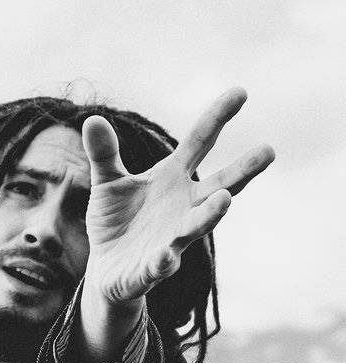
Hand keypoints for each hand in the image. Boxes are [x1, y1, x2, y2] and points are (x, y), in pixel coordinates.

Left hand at [81, 88, 274, 308]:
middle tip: (269, 150)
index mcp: (172, 179)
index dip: (217, 117)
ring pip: (196, 226)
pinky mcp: (152, 268)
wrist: (107, 271)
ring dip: (210, 214)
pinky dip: (164, 260)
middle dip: (243, 170)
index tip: (240, 91)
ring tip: (224, 199)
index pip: (199, 142)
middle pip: (219, 185)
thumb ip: (104, 153)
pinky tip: (167, 255)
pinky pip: (161, 264)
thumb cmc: (116, 221)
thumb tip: (93, 118)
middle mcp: (182, 207)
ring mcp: (171, 238)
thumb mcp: (107, 182)